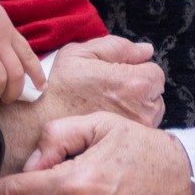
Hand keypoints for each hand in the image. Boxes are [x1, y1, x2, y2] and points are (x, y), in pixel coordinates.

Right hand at [0, 37, 166, 183]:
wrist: (39, 128)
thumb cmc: (58, 90)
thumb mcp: (80, 54)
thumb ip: (116, 47)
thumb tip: (145, 51)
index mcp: (134, 83)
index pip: (155, 73)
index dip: (136, 70)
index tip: (117, 76)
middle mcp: (143, 110)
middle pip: (155, 95)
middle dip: (139, 91)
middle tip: (111, 94)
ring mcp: (138, 131)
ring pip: (150, 115)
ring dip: (136, 109)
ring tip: (108, 109)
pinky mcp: (128, 147)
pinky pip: (139, 132)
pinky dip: (129, 127)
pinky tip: (108, 125)